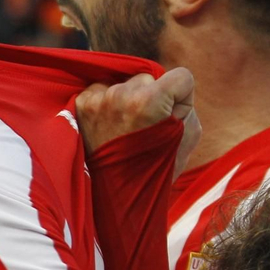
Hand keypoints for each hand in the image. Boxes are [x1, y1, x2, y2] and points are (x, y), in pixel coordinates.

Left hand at [75, 66, 199, 177]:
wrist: (119, 192)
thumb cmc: (160, 163)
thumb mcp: (188, 132)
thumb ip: (182, 100)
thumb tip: (166, 81)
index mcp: (148, 101)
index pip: (180, 77)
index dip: (182, 97)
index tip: (172, 116)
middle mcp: (119, 96)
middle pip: (148, 79)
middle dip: (151, 96)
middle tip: (145, 127)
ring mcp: (97, 100)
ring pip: (124, 83)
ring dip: (128, 98)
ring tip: (125, 128)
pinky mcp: (80, 105)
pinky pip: (102, 89)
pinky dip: (107, 102)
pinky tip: (110, 125)